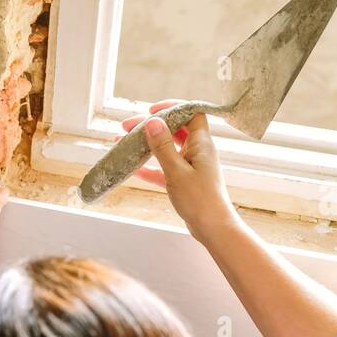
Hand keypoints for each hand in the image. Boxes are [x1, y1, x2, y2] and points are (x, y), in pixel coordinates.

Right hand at [121, 100, 237, 242]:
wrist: (213, 228)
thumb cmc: (199, 199)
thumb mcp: (176, 171)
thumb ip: (163, 146)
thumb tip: (152, 122)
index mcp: (202, 143)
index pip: (191, 113)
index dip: (172, 108)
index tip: (151, 111)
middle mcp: (198, 151)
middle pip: (174, 129)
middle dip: (151, 126)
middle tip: (126, 127)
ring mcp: (191, 166)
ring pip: (166, 149)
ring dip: (146, 145)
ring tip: (123, 143)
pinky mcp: (184, 181)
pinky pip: (164, 169)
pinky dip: (149, 167)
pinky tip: (132, 169)